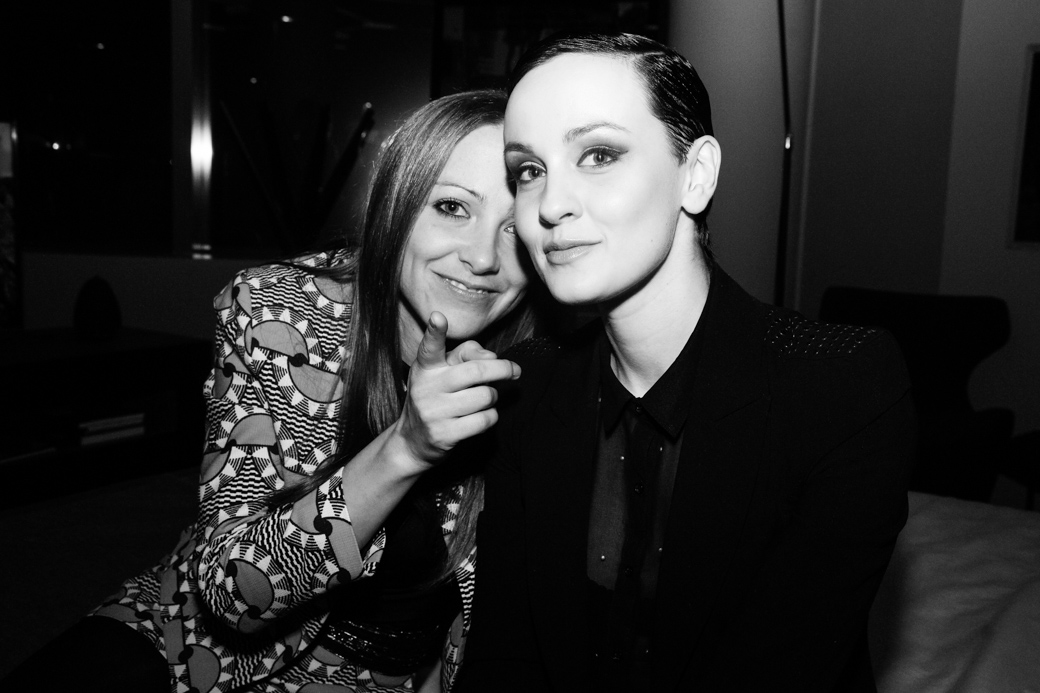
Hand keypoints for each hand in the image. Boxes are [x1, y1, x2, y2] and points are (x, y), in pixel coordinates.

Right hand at [393, 311, 519, 470]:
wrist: (413, 441)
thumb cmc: (436, 398)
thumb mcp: (442, 372)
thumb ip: (465, 355)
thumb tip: (493, 357)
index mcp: (425, 368)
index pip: (430, 347)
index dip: (435, 332)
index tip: (438, 317)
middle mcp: (427, 387)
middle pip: (476, 371)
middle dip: (503, 369)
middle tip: (515, 370)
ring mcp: (434, 412)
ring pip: (485, 396)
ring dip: (493, 396)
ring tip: (485, 398)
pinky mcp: (445, 434)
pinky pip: (485, 419)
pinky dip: (491, 416)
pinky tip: (482, 415)